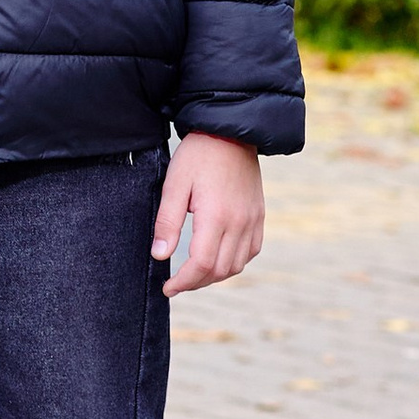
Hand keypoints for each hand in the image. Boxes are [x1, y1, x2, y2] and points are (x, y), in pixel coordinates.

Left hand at [152, 132, 263, 296]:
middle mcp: (239, 223)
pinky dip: (234, 262)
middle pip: (219, 270)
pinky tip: (218, 258)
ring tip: (194, 274)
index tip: (167, 288)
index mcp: (216, 216)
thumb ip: (167, 222)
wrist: (230, 130)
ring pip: (236, 265)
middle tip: (177, 283)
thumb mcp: (175, 184)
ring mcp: (252, 220)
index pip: (200, 265)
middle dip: (196, 283)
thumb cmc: (199, 154)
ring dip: (215, 276)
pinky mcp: (258, 215)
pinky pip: (251, 251)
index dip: (183, 282)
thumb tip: (160, 256)